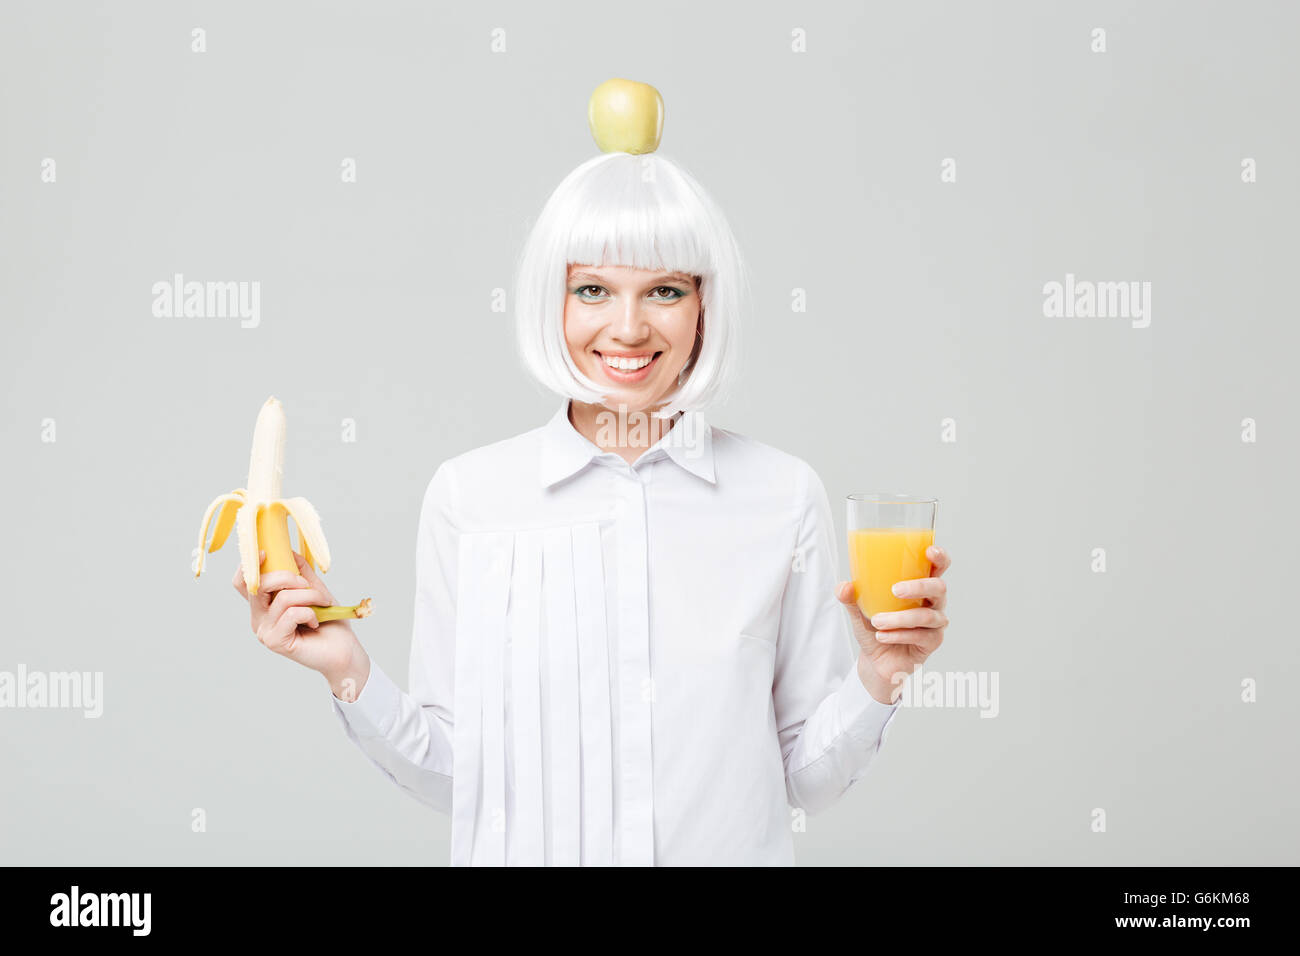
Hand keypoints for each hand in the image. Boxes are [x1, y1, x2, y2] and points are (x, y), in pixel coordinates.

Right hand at [233, 550, 367, 691]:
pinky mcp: (274, 641)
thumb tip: (289, 551)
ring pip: (282, 599)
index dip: (248, 566)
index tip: (266, 552)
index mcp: (264, 605)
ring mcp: (264, 631)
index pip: (242, 583)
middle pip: (257, 585)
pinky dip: (309, 612)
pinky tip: (316, 622)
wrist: (343, 651)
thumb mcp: (315, 591)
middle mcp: (259, 618)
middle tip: (308, 584)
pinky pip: (291, 614)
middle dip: (287, 577)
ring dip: (309, 596)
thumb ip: (301, 572)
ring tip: (323, 604)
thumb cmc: (329, 623)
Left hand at [835, 545, 950, 704]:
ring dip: (900, 618)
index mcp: (920, 586)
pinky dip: (899, 635)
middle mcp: (933, 602)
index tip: (929, 551)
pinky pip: (920, 636)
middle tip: (895, 590)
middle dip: (919, 586)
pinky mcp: (932, 642)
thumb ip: (851, 597)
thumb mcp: (858, 610)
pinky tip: (882, 636)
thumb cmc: (875, 628)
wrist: (876, 661)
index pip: (938, 567)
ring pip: (927, 615)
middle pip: (939, 587)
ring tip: (877, 621)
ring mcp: (935, 623)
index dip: (939, 557)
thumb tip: (844, 586)